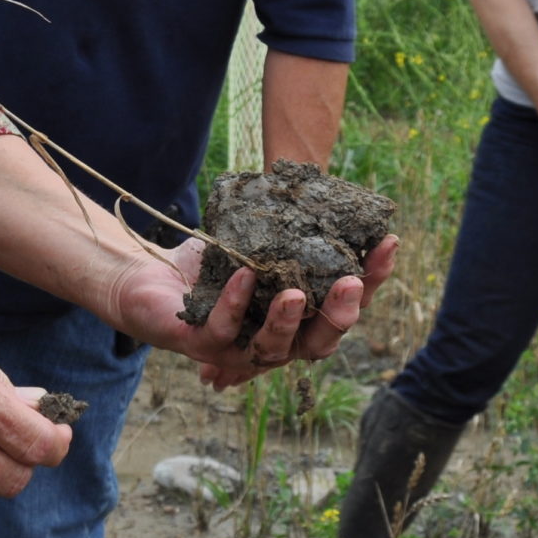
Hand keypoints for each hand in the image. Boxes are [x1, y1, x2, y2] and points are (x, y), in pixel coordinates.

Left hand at [112, 232, 398, 389]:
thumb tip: (328, 187)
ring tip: (297, 293)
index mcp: (300, 317)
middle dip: (342, 314)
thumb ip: (294, 228)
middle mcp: (277, 341)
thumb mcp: (258, 238)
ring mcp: (239, 349)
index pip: (346, 303)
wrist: (148, 275)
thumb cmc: (213, 261)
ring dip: (289, 322)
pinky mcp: (201, 344)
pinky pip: (223, 329)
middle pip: (321, 341)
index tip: (388, 242)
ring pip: (274, 349)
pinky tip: (244, 277)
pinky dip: (235, 304)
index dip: (372, 278)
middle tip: (352, 282)